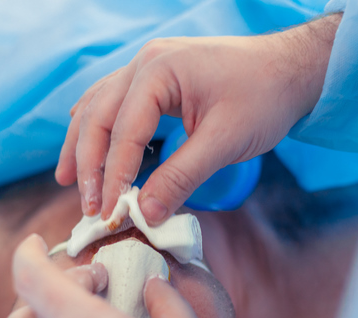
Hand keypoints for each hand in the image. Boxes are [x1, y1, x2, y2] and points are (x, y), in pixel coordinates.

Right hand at [56, 15, 340, 224]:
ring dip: (82, 145)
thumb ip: (181, 177)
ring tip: (68, 180)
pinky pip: (112, 101)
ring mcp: (147, 66)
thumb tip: (146, 215)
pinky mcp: (154, 77)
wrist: (290, 68)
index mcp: (160, 70)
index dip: (113, 176)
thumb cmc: (264, 97)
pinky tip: (85, 145)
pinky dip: (96, 127)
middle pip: (98, 116)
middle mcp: (145, 62)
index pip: (123, 130)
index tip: (109, 213)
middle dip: (89, 164)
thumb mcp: (224, 142)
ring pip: (97, 107)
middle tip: (88, 207)